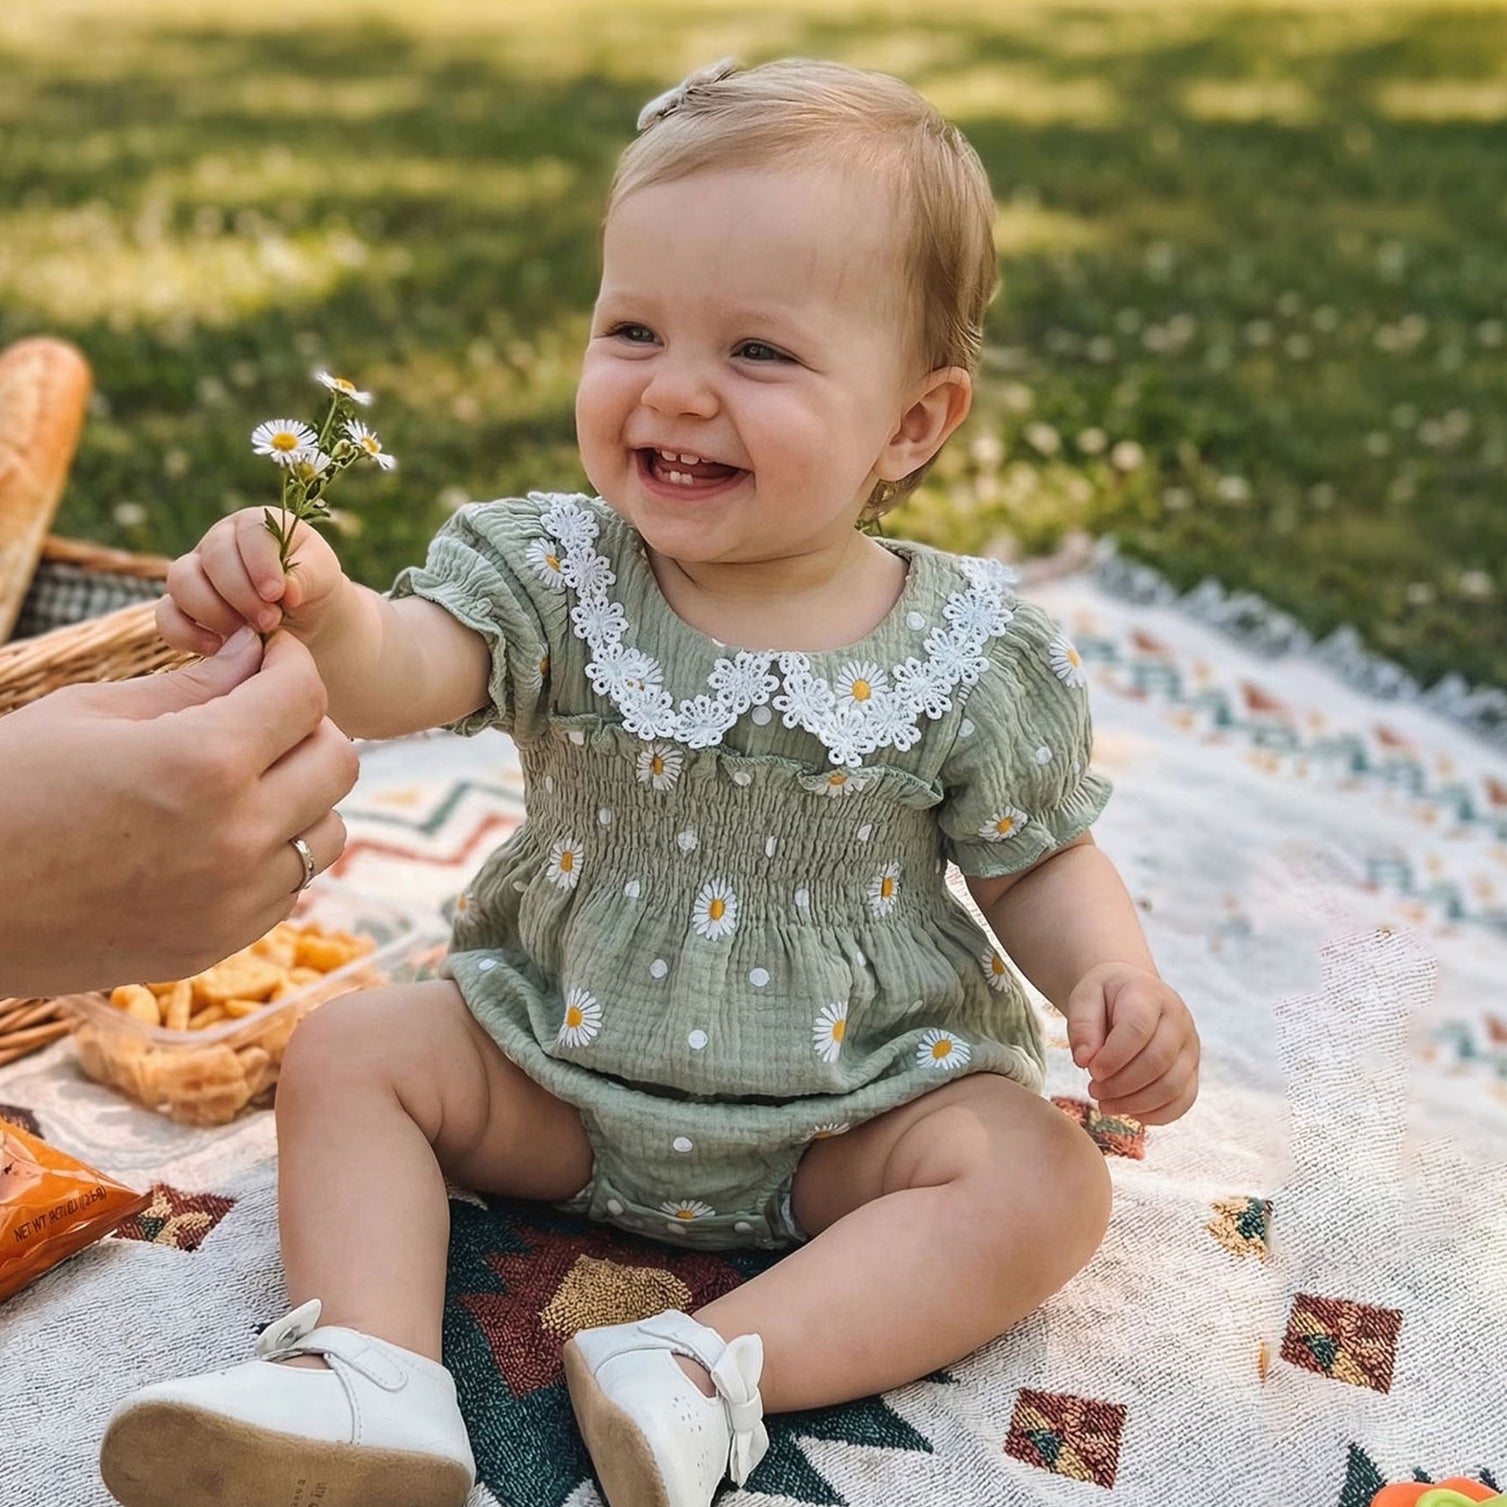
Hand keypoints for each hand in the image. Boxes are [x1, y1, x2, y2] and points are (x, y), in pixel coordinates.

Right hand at [0, 628, 358, 996]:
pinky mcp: (215, 944)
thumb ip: (192, 685)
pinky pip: (288, 888)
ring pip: (327, 832)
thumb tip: (257, 653)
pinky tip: (217, 837)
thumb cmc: (1, 790)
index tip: (269, 659)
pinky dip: (272, 855)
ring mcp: (231, 901)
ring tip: (242, 782)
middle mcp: (235, 837)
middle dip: (307, 727)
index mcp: (203, 763)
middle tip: (259, 717)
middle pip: (338, 762)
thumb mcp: (90, 715)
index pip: (305, 695)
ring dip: (301, 797)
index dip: (290, 664)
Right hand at [157, 507, 346, 655]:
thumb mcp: (322, 577)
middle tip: (269, 621)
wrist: (301, 618)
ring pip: (181, 581)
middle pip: (213, 557)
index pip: (250, 532)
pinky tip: (218, 648)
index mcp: (254, 527)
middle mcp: (218, 543)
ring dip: (214, 612)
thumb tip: (286, 592)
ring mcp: (194, 573)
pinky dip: (187, 633)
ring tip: (248, 635)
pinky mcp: (181, 607)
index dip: (261, 563)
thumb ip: (307, 577)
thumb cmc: (311, 588)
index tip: (277, 594)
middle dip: (241, 594)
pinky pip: (166, 616)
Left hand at [1064, 963, 1198, 1124]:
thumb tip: (1084, 1061)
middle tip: (1093, 1090)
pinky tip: (1128, 1111)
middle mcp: (1178, 1019)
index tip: (1090, 1069)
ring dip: (1135, 1103)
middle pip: (1158, 1062)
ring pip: (1172, 1086)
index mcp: (1150, 994)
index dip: (1113, 1057)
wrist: (1129, 992)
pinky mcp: (1192, 1069)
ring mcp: (1189, 1046)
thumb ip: (1082, 1026)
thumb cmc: (1104, 997)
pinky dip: (1155, 1114)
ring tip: (1105, 1103)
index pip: (1138, 1029)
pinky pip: (1183, 1100)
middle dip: (1121, 1084)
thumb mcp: (1084, 998)